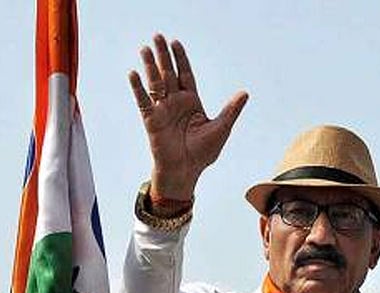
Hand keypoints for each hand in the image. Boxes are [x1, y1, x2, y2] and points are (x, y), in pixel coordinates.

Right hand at [128, 34, 247, 200]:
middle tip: (157, 36)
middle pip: (169, 74)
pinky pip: (144, 101)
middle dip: (163, 56)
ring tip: (145, 48)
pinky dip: (138, 88)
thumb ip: (231, 110)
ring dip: (150, 66)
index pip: (186, 75)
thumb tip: (245, 93)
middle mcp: (175, 102)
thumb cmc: (203, 152)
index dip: (181, 59)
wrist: (186, 170)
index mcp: (192, 102)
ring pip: (155, 83)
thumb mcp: (221, 128)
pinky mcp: (152, 120)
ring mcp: (162, 110)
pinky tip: (134, 74)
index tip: (176, 43)